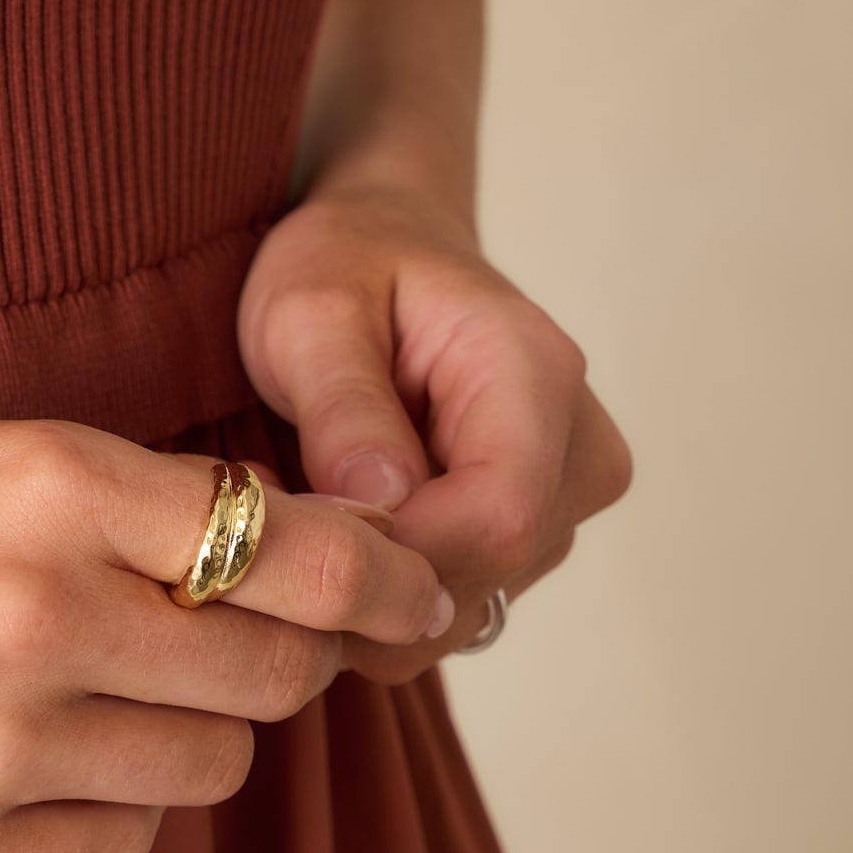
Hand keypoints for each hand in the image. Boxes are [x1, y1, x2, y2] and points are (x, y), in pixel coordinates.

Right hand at [0, 420, 446, 852]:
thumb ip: (136, 509)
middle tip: (233, 647)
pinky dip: (109, 811)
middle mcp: (36, 617)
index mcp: (50, 487)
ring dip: (189, 738)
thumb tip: (298, 564)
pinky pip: (121, 849)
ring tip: (97, 697)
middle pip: (276, 678)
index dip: (385, 578)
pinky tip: (30, 763)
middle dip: (280, 663)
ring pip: (210, 773)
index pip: (296, 547)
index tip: (423, 596)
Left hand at [236, 182, 634, 682]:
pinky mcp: (536, 537)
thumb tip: (379, 504)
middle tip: (274, 540)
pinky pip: (458, 602)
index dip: (398, 556)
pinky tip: (339, 542)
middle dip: (369, 584)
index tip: (301, 541)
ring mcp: (566, 501)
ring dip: (371, 593)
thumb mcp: (311, 311)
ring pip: (469, 602)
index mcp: (535, 373)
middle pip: (489, 572)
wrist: (387, 249)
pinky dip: (386, 596)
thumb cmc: (347, 264)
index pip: (500, 516)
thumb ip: (343, 405)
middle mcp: (578, 447)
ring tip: (304, 525)